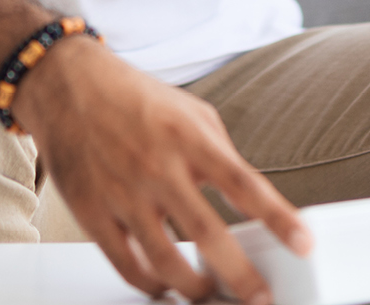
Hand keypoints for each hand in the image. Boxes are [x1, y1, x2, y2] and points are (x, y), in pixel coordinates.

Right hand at [11, 36, 311, 302]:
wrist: (66, 85)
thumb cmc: (133, 97)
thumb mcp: (192, 111)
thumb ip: (221, 154)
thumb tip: (248, 197)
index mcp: (189, 137)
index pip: (244, 184)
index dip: (278, 217)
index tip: (303, 244)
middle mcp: (157, 166)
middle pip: (206, 233)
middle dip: (239, 274)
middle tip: (260, 298)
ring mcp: (122, 192)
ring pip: (164, 260)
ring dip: (194, 289)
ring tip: (212, 297)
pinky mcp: (91, 213)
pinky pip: (126, 263)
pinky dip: (150, 285)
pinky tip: (166, 288)